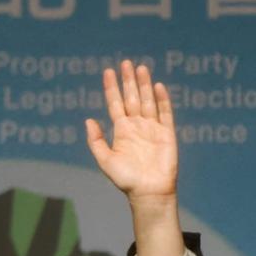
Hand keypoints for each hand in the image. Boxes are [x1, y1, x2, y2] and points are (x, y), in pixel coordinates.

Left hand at [84, 60, 176, 199]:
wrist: (148, 192)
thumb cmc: (126, 180)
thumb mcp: (105, 160)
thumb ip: (96, 141)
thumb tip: (88, 119)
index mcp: (121, 131)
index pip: (115, 103)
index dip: (111, 88)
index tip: (108, 71)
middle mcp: (136, 126)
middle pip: (132, 98)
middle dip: (128, 81)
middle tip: (126, 62)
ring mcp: (152, 128)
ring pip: (148, 101)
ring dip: (144, 85)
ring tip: (140, 68)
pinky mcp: (167, 134)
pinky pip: (165, 113)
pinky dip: (162, 100)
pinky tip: (158, 86)